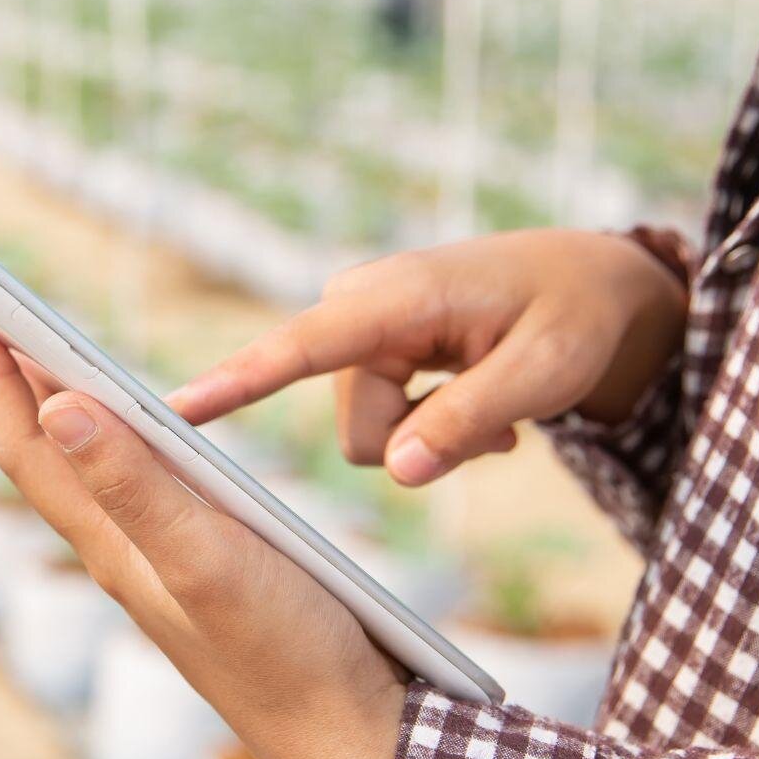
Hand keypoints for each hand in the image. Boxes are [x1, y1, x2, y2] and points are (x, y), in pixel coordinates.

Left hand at [0, 315, 406, 758]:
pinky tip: (147, 438)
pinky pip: (140, 493)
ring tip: (46, 359)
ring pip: (92, 474)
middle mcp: (124, 553)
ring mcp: (162, 566)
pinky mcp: (205, 573)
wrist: (348, 738)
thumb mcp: (206, 557)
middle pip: (49, 456)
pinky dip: (126, 445)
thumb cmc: (284, 651)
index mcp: (113, 545)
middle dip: (15, 382)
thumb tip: (54, 407)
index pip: (30, 449)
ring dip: (65, 409)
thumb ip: (134, 485)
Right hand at [167, 230, 687, 486]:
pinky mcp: (368, 352)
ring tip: (497, 409)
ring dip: (433, 438)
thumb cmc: (574, 316)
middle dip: (421, 444)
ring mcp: (360, 331)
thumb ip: (468, 421)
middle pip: (358, 427)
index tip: (170, 410)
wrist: (589, 285)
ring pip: (369, 436)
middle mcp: (359, 306)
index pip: (301, 347)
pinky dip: (430, 428)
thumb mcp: (545, 373)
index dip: (235, 382)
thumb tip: (396, 473)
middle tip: (501, 425)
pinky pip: (380, 425)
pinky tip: (482, 406)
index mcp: (397, 296)